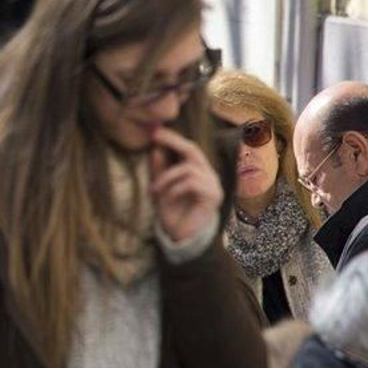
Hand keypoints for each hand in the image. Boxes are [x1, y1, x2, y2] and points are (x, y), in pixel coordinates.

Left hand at [150, 126, 221, 244]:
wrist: (180, 237)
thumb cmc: (172, 213)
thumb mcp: (159, 189)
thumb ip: (159, 171)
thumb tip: (155, 149)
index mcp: (197, 172)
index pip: (188, 148)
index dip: (173, 138)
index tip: (154, 130)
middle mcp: (208, 175)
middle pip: (193, 151)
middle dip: (173, 142)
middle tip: (154, 138)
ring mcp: (213, 185)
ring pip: (188, 168)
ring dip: (166, 178)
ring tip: (153, 192)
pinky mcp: (213, 197)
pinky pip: (191, 183)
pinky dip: (174, 189)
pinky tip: (166, 199)